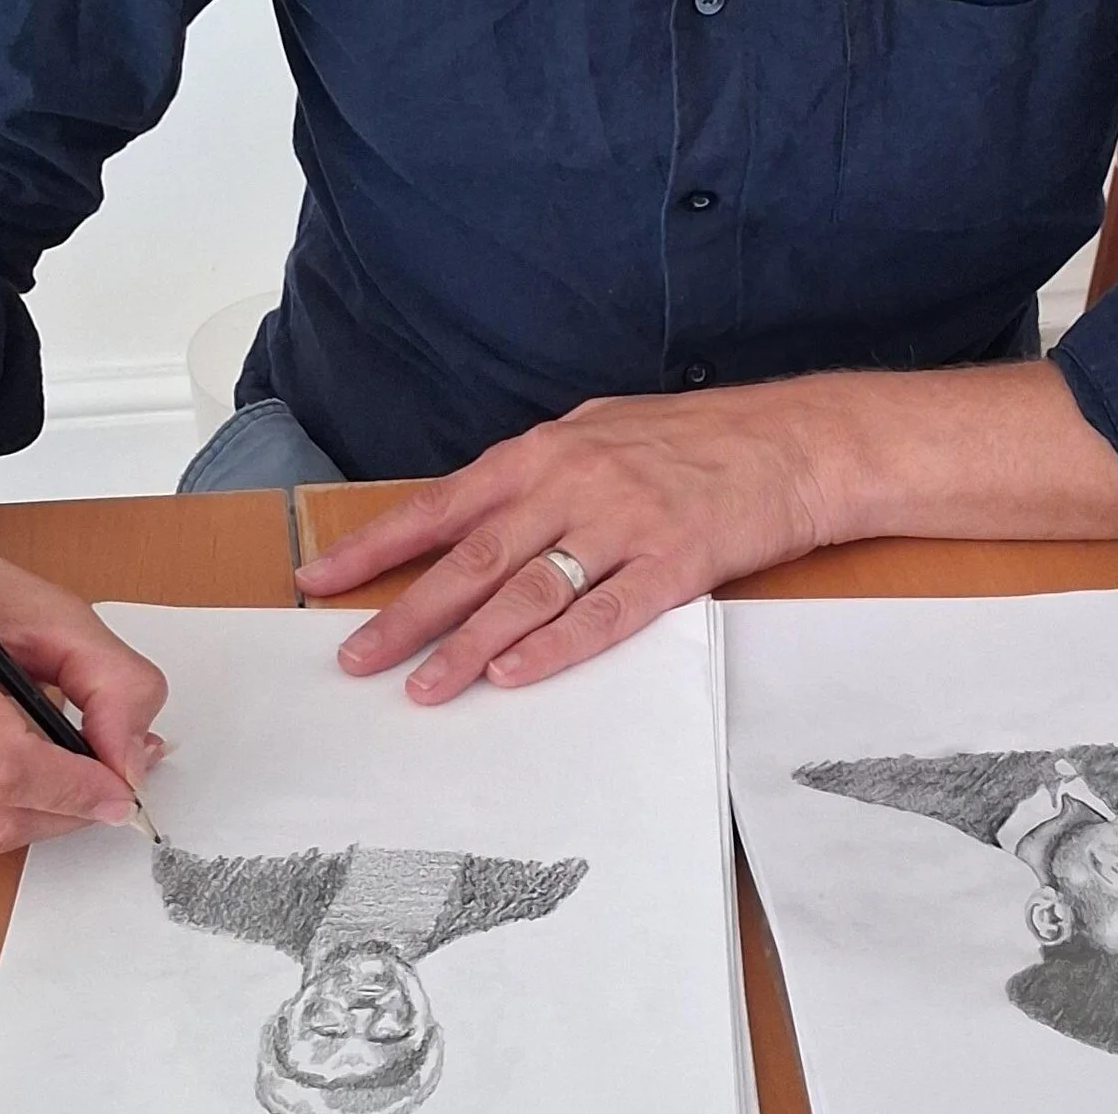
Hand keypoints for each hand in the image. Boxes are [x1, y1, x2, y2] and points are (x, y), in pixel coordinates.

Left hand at [295, 382, 846, 701]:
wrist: (795, 442)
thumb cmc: (698, 438)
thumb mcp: (604, 429)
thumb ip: (541, 470)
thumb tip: (476, 511)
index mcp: (549, 450)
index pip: (444, 503)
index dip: (379, 544)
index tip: (322, 579)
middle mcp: (576, 483)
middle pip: (473, 557)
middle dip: (406, 611)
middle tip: (353, 658)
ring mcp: (625, 524)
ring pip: (527, 593)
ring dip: (467, 644)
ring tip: (422, 688)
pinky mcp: (673, 566)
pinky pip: (603, 615)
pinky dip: (554, 649)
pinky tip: (514, 676)